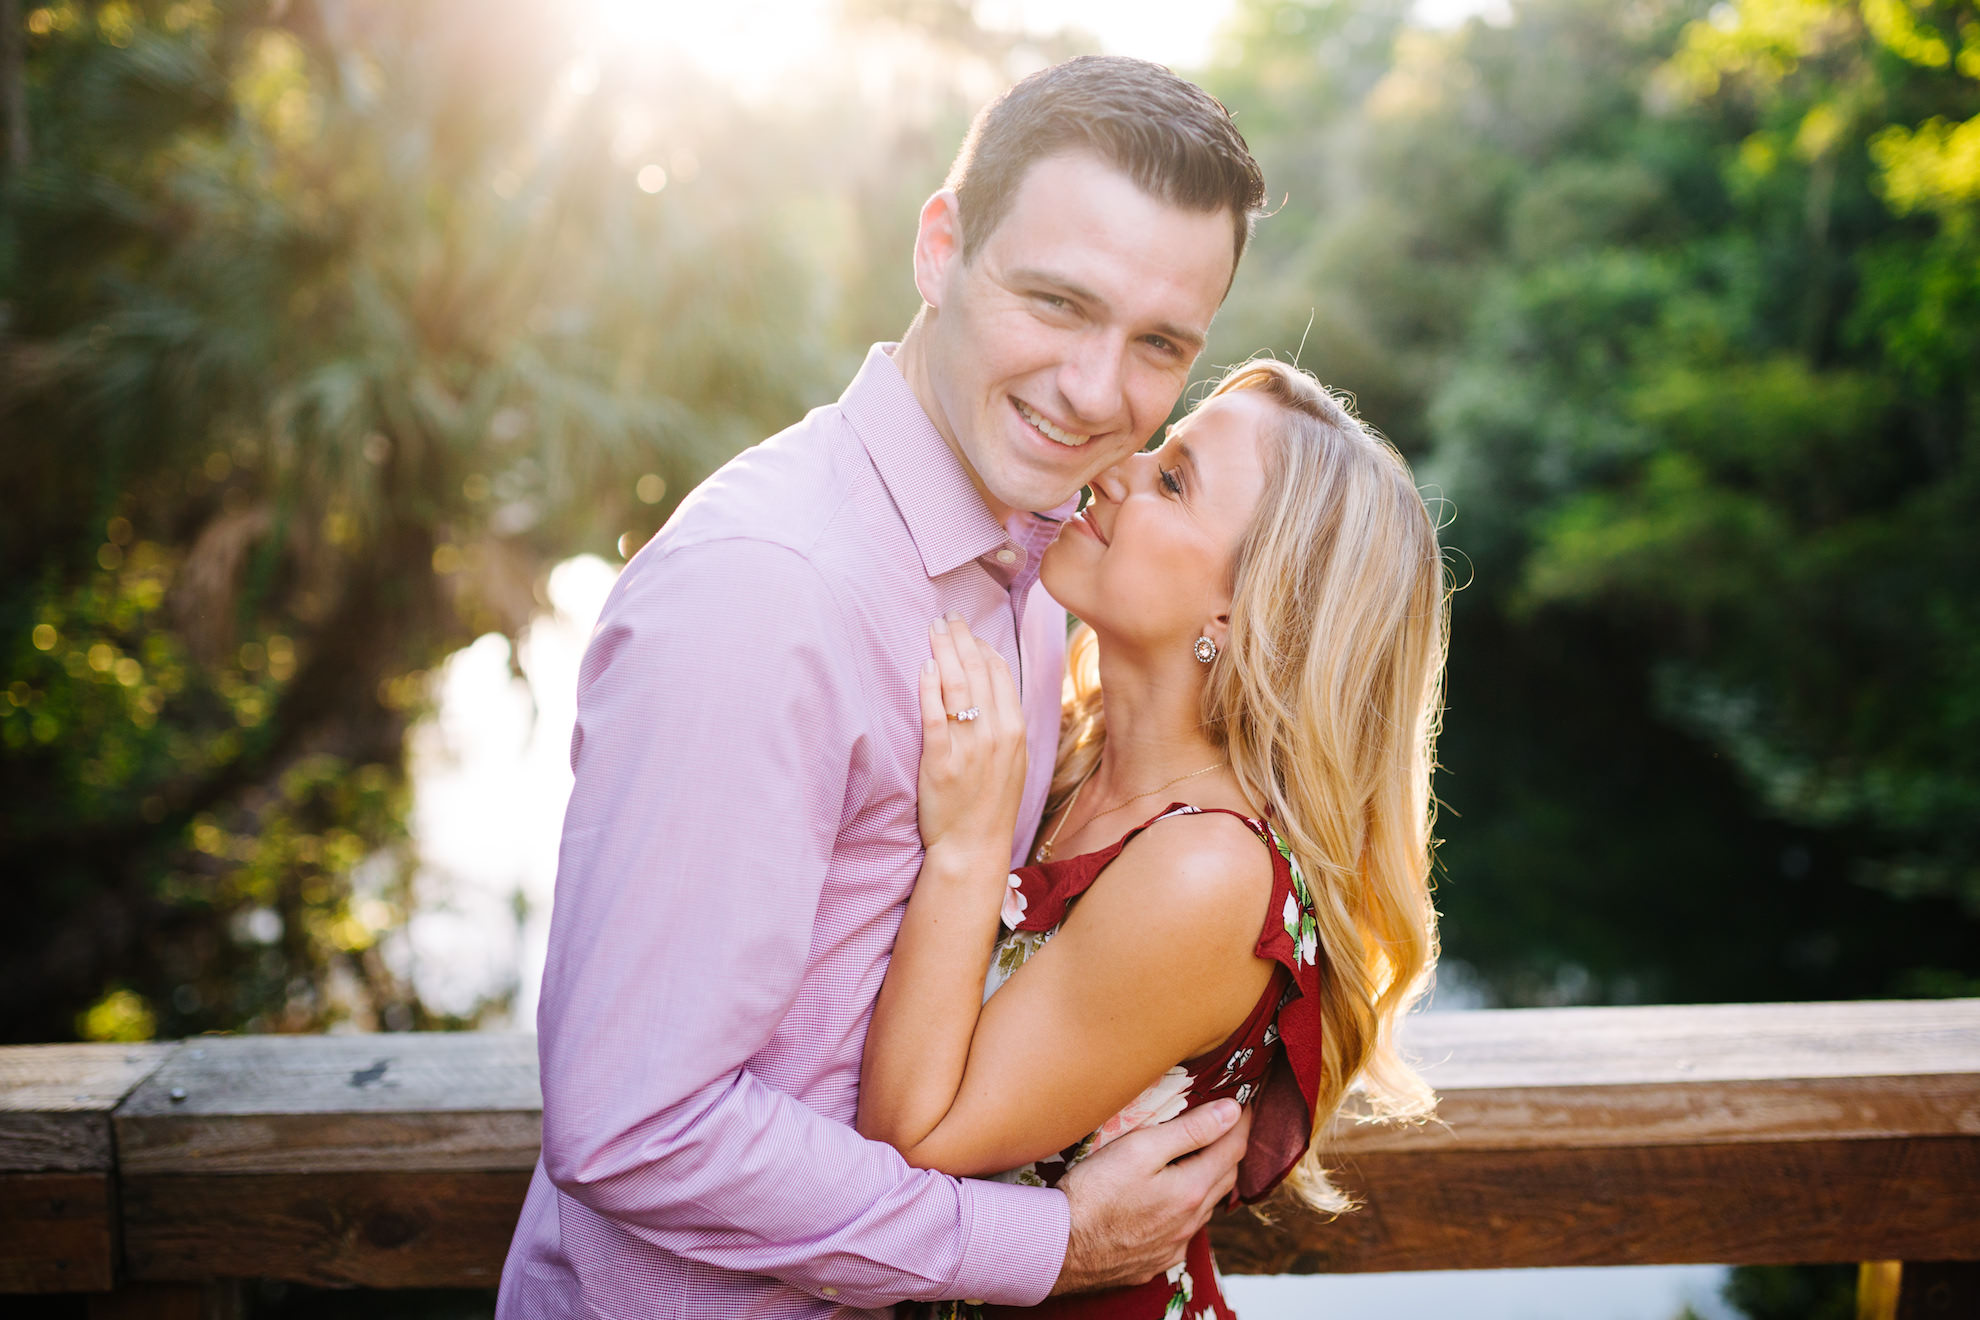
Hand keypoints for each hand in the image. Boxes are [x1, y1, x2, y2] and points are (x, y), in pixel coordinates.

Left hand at [917, 614, 1026, 865]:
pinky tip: (925, 667)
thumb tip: (990, 686)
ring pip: (958, 687)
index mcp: (1014, 731)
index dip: (983, 646)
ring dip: (945, 651)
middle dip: (962, 638)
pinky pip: (935, 718)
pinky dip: (931, 689)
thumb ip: (1004, 724)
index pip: (1000, 673)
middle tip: (946, 617)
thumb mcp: (1011, 761)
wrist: (974, 848)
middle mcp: (996, 735)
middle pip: (978, 672)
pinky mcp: (940, 763)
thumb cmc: (989, 805)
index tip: (967, 630)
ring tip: (933, 629)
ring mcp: (969, 748)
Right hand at [1051, 1098, 1250, 1293]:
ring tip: (1198, 1156)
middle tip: (1224, 1124)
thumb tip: (1231, 1112)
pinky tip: (1170, 1200)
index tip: (1242, 1101)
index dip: (1240, 1121)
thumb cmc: (1093, 1193)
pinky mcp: (1156, 1261)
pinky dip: (1187, 1208)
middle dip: (1229, 1148)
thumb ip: (1190, 1130)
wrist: (1059, 1248)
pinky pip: (1184, 1231)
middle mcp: (1191, 1222)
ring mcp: (1174, 1246)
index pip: (1233, 1148)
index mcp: (1192, 1189)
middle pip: (1225, 1178)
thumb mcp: (1140, 1148)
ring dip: (1209, 1179)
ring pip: (1205, 1207)